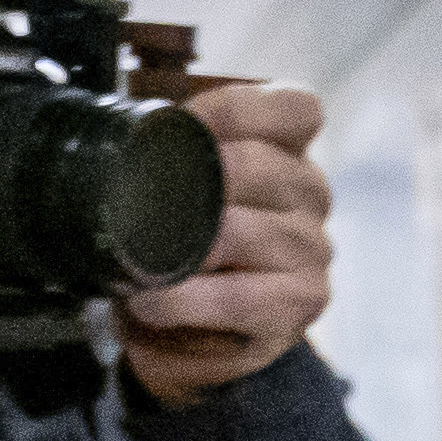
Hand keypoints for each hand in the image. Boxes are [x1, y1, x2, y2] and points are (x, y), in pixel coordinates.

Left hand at [118, 81, 331, 403]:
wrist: (213, 331)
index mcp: (289, 153)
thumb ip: (179, 158)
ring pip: (239, 232)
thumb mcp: (192, 193)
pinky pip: (238, 297)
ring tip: (139, 266)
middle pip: (257, 164)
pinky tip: (152, 303)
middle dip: (193, 182)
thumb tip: (129, 137)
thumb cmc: (199, 250)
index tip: (185, 125)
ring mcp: (312, 249)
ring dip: (178, 250)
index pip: (296, 109)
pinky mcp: (302, 302)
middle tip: (145, 203)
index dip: (237, 109)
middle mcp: (310, 194)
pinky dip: (185, 301)